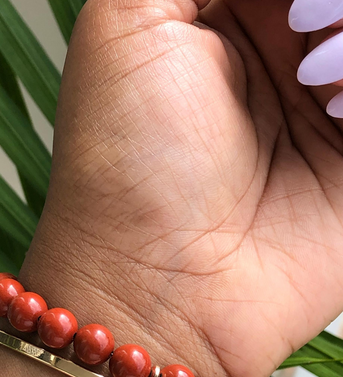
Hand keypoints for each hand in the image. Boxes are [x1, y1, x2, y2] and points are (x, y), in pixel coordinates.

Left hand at [19, 0, 342, 376]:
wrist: (155, 281)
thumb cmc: (123, 160)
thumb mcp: (127, 24)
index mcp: (220, 20)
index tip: (285, 12)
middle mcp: (276, 63)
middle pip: (336, 3)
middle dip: (331, 7)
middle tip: (303, 33)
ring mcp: (321, 113)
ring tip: (315, 80)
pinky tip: (338, 107)